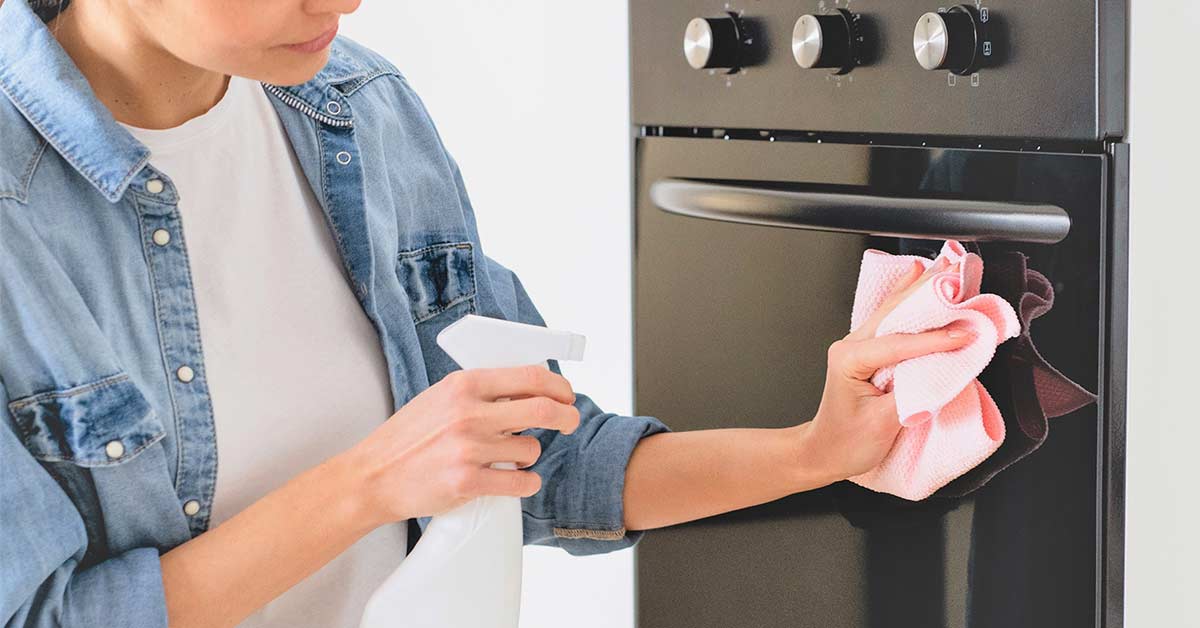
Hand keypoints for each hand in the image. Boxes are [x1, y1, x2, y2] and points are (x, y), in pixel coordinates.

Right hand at [343, 366, 580, 527]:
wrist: (373, 476)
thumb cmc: (409, 436)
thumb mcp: (441, 397)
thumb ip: (480, 391)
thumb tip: (528, 388)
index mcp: (463, 385)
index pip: (530, 377)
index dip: (558, 386)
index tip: (566, 395)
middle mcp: (468, 413)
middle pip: (542, 409)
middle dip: (567, 416)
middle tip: (570, 421)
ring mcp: (468, 449)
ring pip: (531, 449)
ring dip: (530, 455)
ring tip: (510, 458)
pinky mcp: (467, 482)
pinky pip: (520, 482)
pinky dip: (526, 482)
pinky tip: (516, 480)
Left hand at [798, 257, 973, 482]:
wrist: (824, 452)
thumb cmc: (846, 442)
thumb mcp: (883, 425)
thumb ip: (915, 395)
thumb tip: (946, 373)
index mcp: (851, 359)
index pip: (900, 344)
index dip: (936, 340)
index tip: (967, 334)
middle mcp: (852, 345)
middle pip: (894, 312)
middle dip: (928, 290)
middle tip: (956, 270)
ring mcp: (859, 345)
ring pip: (894, 311)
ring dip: (921, 290)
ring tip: (945, 268)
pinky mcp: (870, 351)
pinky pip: (893, 321)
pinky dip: (912, 301)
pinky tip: (919, 279)